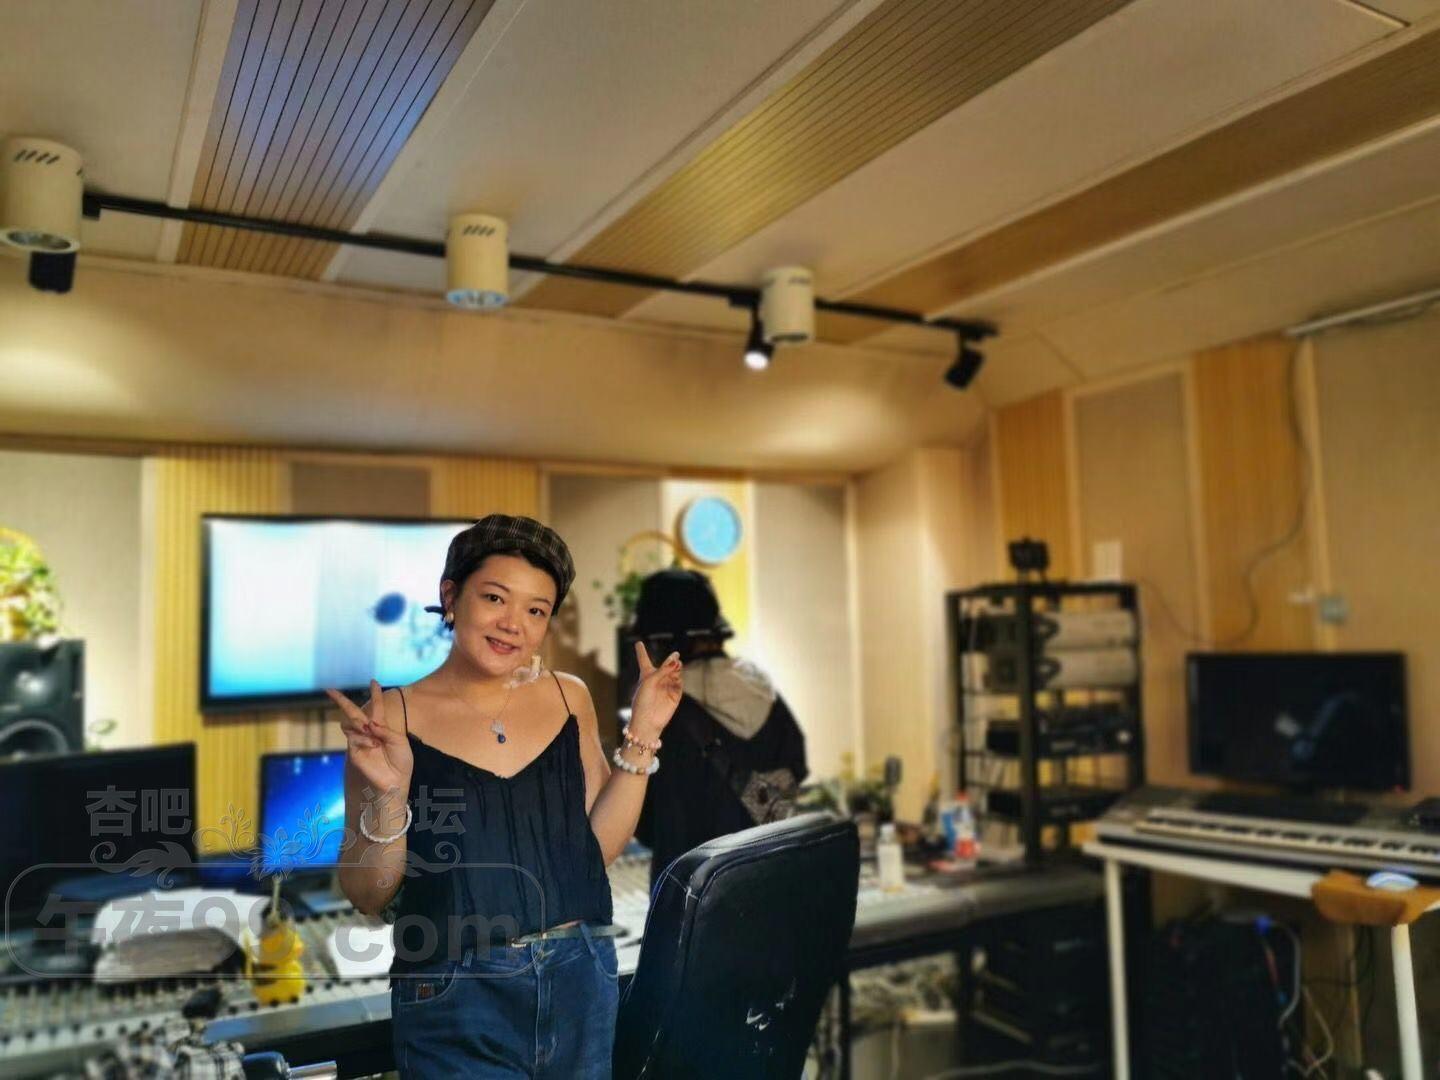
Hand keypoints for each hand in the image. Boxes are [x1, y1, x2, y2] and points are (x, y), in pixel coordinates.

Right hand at [327, 680, 412, 796]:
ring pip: (350, 724)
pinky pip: (354, 739)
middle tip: (329, 689)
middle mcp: (368, 732)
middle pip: (352, 712)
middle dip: (341, 700)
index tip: (374, 681)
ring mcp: (359, 742)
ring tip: (372, 732)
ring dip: (360, 724)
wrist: (397, 780)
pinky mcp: (354, 753)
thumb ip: (385, 730)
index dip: (375, 694)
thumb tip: (369, 723)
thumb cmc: (401, 761)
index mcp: (381, 727)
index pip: (377, 707)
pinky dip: (364, 739)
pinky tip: (374, 745)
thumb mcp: (400, 741)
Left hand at [631, 641, 682, 735]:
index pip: (644, 660)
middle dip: (670, 661)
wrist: (647, 721)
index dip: (641, 651)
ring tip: (677, 665)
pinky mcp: (674, 696)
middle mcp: (656, 680)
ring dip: (676, 668)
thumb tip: (677, 660)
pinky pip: (679, 683)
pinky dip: (678, 678)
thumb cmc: (642, 701)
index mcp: (645, 675)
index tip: (638, 642)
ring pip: (674, 673)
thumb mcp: (650, 680)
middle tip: (675, 655)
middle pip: (665, 665)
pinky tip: (677, 675)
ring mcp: (666, 687)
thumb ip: (664, 669)